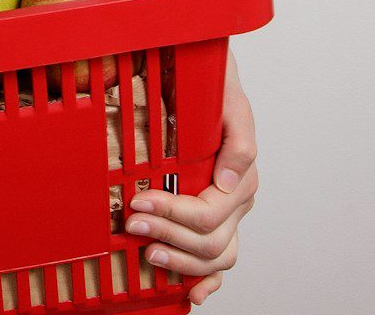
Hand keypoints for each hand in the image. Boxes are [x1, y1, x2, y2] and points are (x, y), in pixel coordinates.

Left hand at [128, 51, 257, 305]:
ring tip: (149, 252)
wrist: (209, 81)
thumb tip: (229, 180)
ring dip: (181, 261)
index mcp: (241, 178)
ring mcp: (228, 216)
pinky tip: (190, 292)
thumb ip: (237, 140)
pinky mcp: (214, 222)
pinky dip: (205, 281)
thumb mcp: (230, 103)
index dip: (172, 213)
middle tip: (132, 225)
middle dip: (168, 234)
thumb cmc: (216, 92)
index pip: (208, 212)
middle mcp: (236, 202)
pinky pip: (216, 262)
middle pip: (209, 240)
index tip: (139, 201)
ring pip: (213, 256)